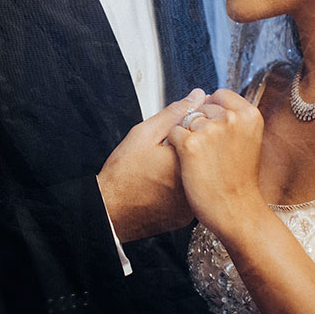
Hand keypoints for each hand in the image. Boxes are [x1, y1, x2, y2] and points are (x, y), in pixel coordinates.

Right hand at [97, 89, 206, 242]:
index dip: (190, 128)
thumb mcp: (144, 134)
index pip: (204, 133)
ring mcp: (192, 202)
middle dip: (190, 150)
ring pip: (199, 176)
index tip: (176, 132)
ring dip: (188, 169)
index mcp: (188, 158)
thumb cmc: (122, 174)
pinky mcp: (186, 217)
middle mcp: (195, 181)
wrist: (110, 211)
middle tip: (162, 155)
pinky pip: (192, 195)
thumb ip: (174, 113)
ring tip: (160, 172)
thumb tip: (196, 96)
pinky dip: (183, 189)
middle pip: (204, 156)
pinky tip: (163, 187)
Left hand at [167, 89, 264, 238]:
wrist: (236, 211)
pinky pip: (174, 133)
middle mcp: (230, 118)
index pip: (220, 95)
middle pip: (202, 107)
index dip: (212, 111)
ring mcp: (210, 130)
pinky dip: (176, 146)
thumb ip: (234, 117)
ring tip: (202, 160)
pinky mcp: (190, 144)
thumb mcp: (247, 141)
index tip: (215, 127)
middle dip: (200, 124)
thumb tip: (211, 95)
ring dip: (188, 136)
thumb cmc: (240, 180)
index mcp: (249, 115)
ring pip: (186, 120)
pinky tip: (189, 162)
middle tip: (211, 152)